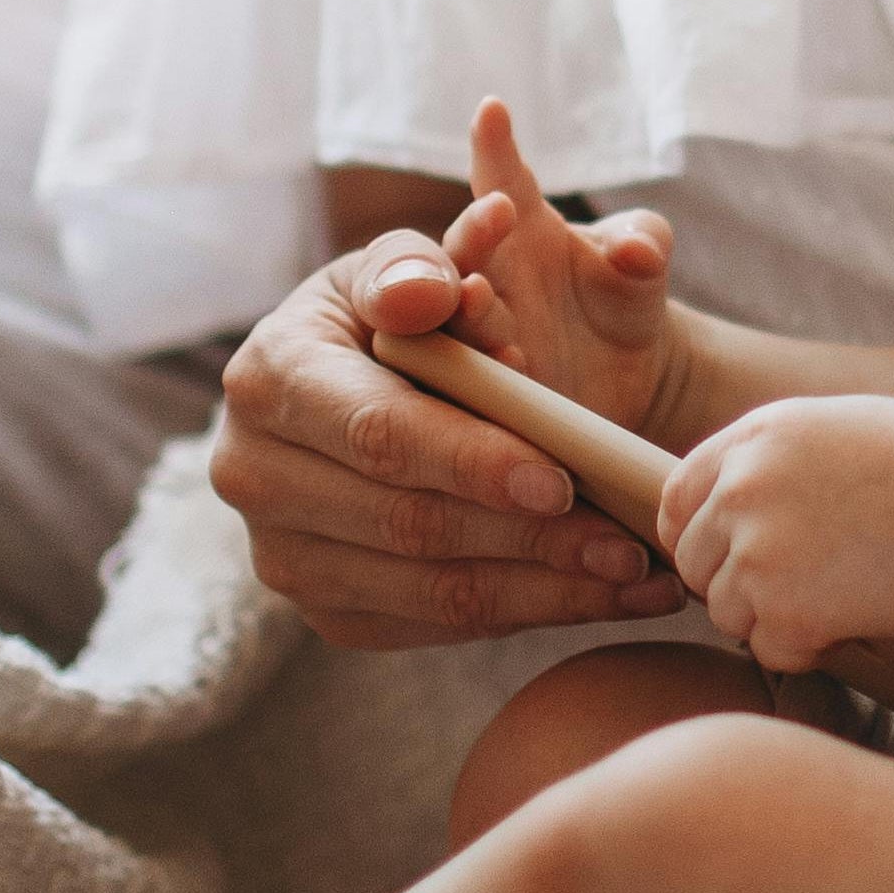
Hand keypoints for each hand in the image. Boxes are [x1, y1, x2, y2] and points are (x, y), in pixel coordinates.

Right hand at [205, 102, 697, 649]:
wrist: (353, 384)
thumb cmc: (395, 311)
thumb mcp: (400, 265)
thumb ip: (422, 266)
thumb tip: (438, 291)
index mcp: (270, 376)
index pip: (381, 432)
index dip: (474, 461)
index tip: (564, 480)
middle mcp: (254, 474)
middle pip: (410, 525)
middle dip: (531, 539)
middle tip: (629, 543)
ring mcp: (282, 554)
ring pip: (431, 592)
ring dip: (548, 591)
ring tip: (638, 577)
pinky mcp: (326, 610)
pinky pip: (435, 627)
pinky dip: (526, 614)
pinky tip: (600, 595)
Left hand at [657, 396, 893, 672]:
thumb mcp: (834, 429)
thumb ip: (770, 461)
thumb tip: (728, 504)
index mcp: (752, 440)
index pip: (677, 499)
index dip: (699, 535)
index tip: (732, 555)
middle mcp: (741, 491)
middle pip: (694, 562)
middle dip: (735, 581)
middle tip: (799, 583)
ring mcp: (759, 553)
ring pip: (726, 612)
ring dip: (771, 617)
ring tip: (838, 595)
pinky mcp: (788, 611)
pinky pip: (768, 649)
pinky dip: (806, 648)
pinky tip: (852, 620)